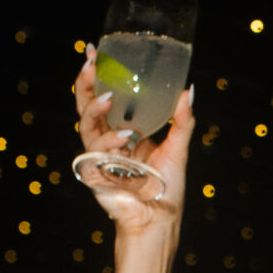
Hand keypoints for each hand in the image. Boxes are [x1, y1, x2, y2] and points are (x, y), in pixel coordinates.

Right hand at [73, 47, 194, 231]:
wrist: (160, 221)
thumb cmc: (167, 190)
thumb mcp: (178, 148)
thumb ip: (183, 121)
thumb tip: (188, 90)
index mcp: (123, 131)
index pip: (104, 98)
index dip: (97, 76)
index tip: (94, 51)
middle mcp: (108, 142)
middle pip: (87, 106)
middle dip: (84, 83)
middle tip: (89, 62)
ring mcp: (100, 157)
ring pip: (85, 125)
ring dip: (94, 108)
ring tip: (109, 97)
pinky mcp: (96, 173)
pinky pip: (96, 151)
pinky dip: (109, 141)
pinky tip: (125, 137)